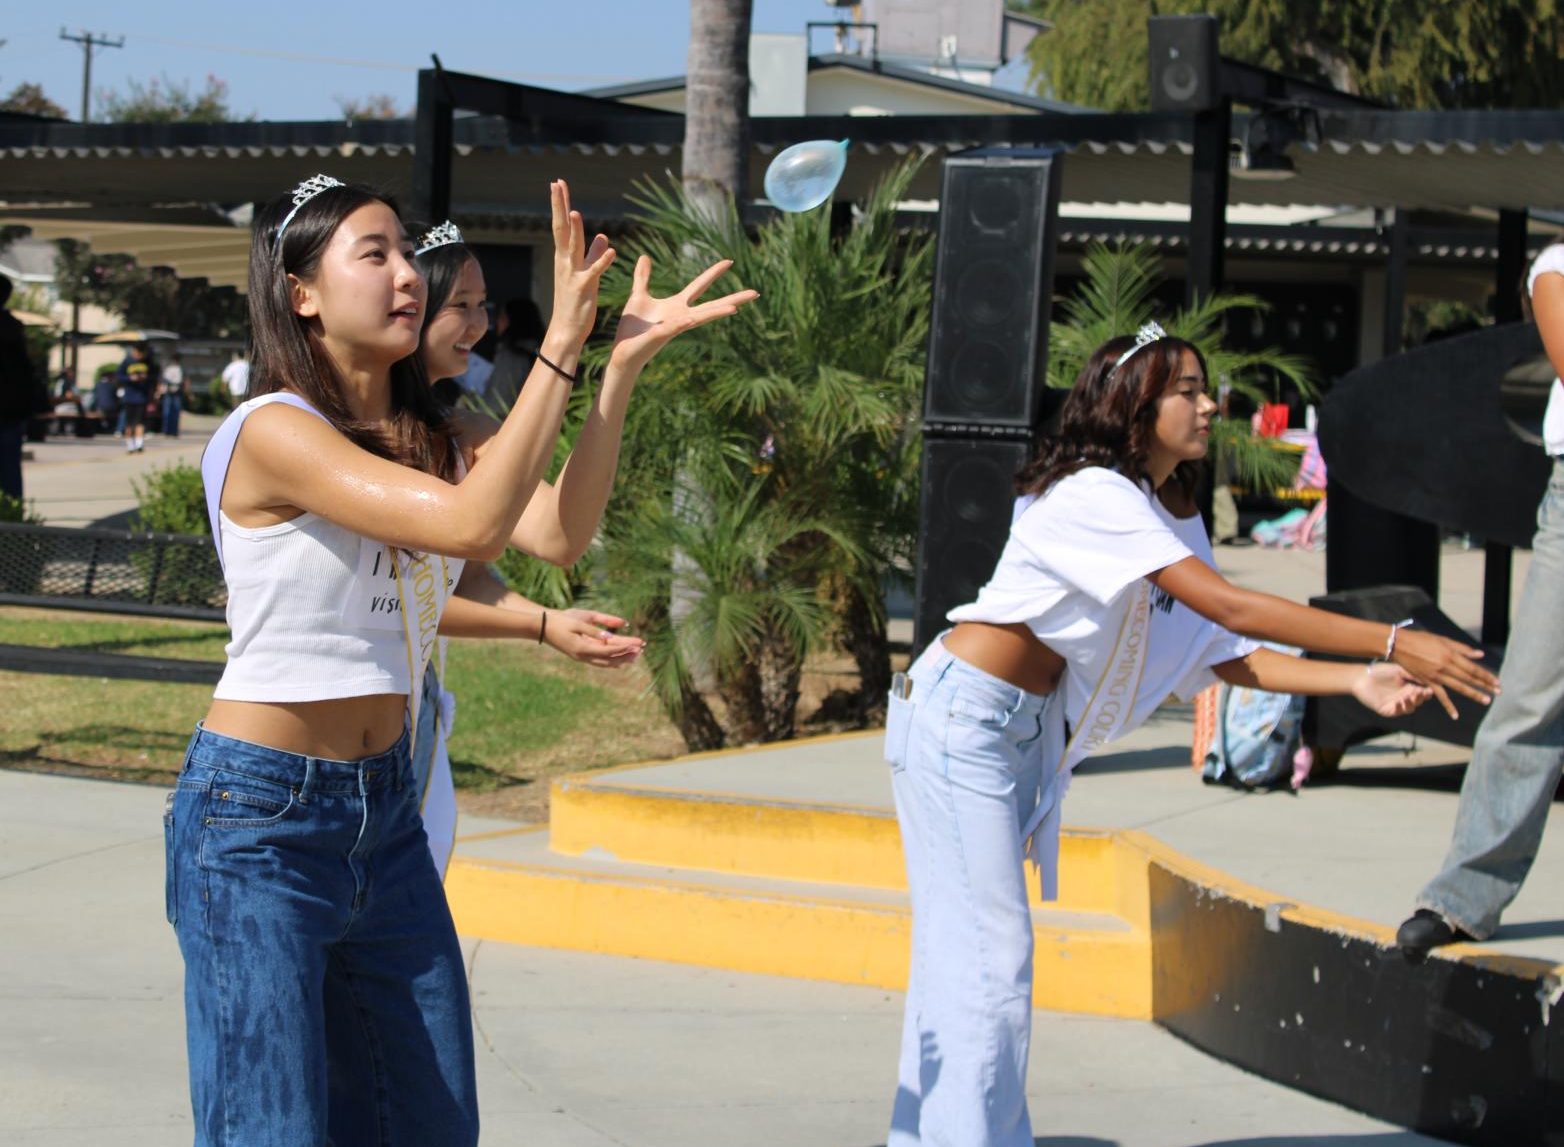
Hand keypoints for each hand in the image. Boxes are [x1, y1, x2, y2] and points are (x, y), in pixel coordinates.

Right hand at [543, 609, 644, 668]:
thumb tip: (609, 637)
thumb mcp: (578, 622)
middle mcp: (583, 656)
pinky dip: (610, 661)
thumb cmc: (560, 621)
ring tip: (634, 657)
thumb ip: (594, 630)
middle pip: (609, 660)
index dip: (623, 648)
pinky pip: (599, 661)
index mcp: (582, 648)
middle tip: (641, 651)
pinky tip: (619, 662)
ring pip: (605, 663)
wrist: (542, 627)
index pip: (608, 650)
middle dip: (626, 655)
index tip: (636, 645)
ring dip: (620, 660)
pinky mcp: (580, 655)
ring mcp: (581, 657)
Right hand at [548, 180, 614, 345]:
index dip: (561, 204)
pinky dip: (602, 261)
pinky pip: (593, 273)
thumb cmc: (575, 302)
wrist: (567, 329)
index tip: (558, 183)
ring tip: (576, 212)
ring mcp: (572, 275)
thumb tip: (603, 237)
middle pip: (561, 229)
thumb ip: (594, 254)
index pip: (562, 225)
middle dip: (560, 206)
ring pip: (573, 248)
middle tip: (556, 184)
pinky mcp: (583, 289)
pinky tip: (612, 251)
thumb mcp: (586, 274)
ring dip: (575, 230)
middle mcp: (564, 262)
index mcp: (565, 257)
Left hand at [610, 256, 758, 370]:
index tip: (729, 261)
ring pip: (701, 317)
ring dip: (718, 312)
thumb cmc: (632, 328)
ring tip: (736, 307)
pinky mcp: (663, 334)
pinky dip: (685, 322)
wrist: (623, 351)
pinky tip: (693, 318)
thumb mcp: (638, 295)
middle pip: (712, 305)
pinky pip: (676, 327)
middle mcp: (681, 316)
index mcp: (676, 306)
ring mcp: (675, 326)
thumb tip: (644, 257)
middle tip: (756, 293)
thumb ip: (643, 278)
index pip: (699, 286)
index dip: (713, 273)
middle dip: (734, 298)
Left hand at [1351, 661, 1434, 717]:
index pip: (1422, 693)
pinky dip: (1399, 708)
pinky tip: (1399, 702)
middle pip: (1417, 701)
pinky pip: (1396, 712)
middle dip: (1420, 698)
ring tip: (1408, 697)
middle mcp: (1403, 697)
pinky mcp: (1386, 709)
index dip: (1427, 693)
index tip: (1429, 690)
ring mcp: (1395, 704)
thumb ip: (1412, 675)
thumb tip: (1427, 681)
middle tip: (1419, 693)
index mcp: (1408, 688)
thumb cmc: (1380, 671)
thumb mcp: (1399, 670)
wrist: (1361, 676)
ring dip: (1411, 704)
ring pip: (1409, 709)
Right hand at [1391, 629, 1498, 718]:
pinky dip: (1448, 706)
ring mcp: (1437, 676)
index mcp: (1450, 656)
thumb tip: (1480, 655)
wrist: (1398, 645)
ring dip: (1474, 695)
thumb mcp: (1443, 640)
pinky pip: (1441, 696)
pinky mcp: (1428, 682)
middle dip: (1485, 685)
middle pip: (1469, 678)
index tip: (1497, 681)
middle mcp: (1446, 667)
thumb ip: (1462, 649)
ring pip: (1459, 688)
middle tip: (1498, 692)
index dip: (1486, 675)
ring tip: (1486, 701)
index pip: (1473, 668)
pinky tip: (1455, 715)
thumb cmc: (1421, 639)